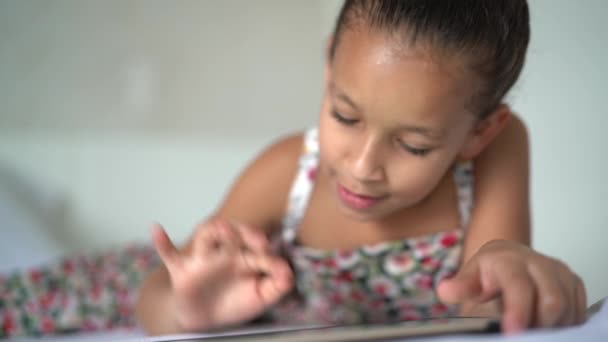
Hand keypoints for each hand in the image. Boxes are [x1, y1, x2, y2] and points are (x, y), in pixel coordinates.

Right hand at [151, 219, 292, 331]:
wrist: (205, 320)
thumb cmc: (235, 302)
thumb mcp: (260, 297)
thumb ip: (277, 285)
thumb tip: (289, 273)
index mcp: (245, 256)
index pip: (257, 247)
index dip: (267, 252)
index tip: (274, 262)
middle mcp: (224, 252)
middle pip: (233, 232)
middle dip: (243, 232)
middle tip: (255, 238)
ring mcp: (202, 259)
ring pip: (205, 237)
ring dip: (212, 230)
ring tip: (220, 227)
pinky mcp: (182, 271)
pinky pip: (169, 254)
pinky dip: (162, 243)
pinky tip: (156, 228)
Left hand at [437, 240, 585, 333]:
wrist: (507, 258)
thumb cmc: (488, 272)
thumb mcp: (469, 277)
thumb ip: (460, 286)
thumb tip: (445, 290)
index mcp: (508, 260)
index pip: (518, 286)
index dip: (518, 311)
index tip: (513, 332)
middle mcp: (538, 262)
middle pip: (551, 301)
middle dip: (538, 324)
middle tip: (519, 332)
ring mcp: (558, 271)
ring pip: (566, 310)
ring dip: (550, 325)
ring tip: (528, 326)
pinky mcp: (572, 282)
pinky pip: (576, 311)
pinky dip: (562, 323)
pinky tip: (544, 323)